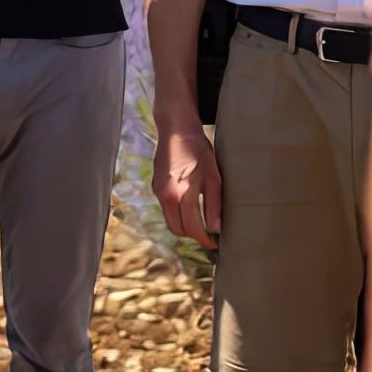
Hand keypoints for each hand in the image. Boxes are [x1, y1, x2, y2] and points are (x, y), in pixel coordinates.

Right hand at [152, 120, 221, 249]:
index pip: (192, 229)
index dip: (205, 240)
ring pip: (171, 220)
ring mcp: (158, 191)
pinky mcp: (155, 186)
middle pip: (178, 230)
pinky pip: (166, 208)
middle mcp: (165, 196)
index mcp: (180, 194)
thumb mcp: (213, 176)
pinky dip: (177, 212)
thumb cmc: (197, 149)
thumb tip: (216, 229)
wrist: (176, 128)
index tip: (215, 244)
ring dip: (184, 224)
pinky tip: (189, 204)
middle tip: (209, 233)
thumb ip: (214, 205)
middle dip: (193, 235)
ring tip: (201, 220)